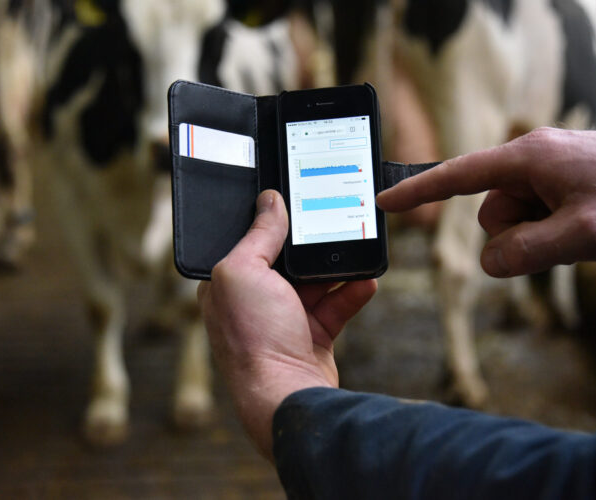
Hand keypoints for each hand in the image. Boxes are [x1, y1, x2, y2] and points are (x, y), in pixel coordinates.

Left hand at [197, 190, 376, 460]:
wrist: (287, 395)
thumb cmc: (253, 337)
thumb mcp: (244, 271)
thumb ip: (258, 234)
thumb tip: (270, 200)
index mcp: (228, 284)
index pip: (248, 242)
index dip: (269, 223)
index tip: (295, 203)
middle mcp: (253, 302)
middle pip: (287, 260)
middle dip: (310, 244)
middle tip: (334, 221)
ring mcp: (284, 321)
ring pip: (316, 282)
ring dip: (337, 267)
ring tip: (357, 248)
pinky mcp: (312, 337)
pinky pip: (335, 306)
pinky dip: (352, 293)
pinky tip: (367, 280)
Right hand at [377, 128, 595, 276]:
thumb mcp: (581, 235)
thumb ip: (525, 252)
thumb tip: (488, 262)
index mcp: (528, 158)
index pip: (457, 176)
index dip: (418, 191)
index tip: (385, 199)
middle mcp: (533, 157)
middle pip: (491, 211)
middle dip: (518, 234)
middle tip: (566, 234)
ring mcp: (549, 168)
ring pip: (514, 218)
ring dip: (539, 233)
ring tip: (583, 228)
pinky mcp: (562, 180)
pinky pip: (536, 213)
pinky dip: (552, 227)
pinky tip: (586, 223)